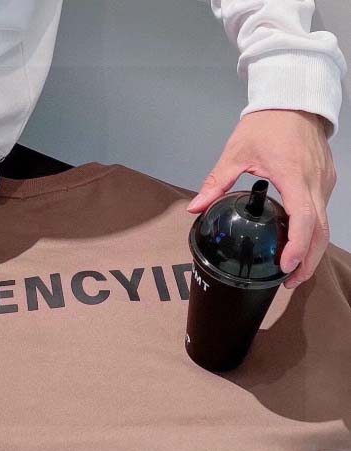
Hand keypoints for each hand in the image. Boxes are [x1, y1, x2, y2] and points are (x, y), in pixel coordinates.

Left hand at [186, 109, 335, 288]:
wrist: (293, 99)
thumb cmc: (266, 124)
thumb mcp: (236, 153)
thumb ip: (216, 183)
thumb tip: (194, 209)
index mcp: (293, 176)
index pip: (304, 218)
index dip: (297, 246)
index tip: (285, 267)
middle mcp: (315, 182)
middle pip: (320, 230)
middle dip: (307, 260)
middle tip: (289, 282)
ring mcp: (324, 181)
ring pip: (325, 224)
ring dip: (312, 249)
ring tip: (294, 270)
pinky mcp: (327, 179)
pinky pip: (323, 211)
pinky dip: (314, 232)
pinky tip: (298, 243)